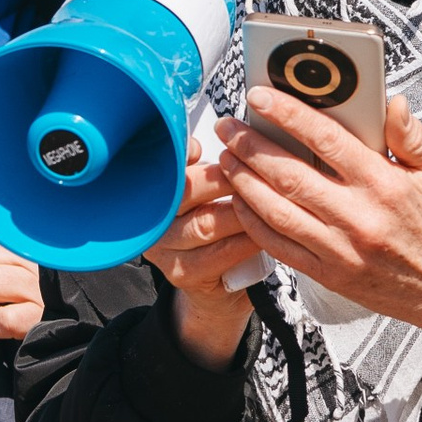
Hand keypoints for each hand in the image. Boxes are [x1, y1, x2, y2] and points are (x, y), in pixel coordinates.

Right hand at [148, 151, 264, 371]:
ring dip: (240, 211)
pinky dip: (245, 240)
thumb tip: (235, 136)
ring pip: (205, 224)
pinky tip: (265, 232)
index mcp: (156, 192)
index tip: (202, 147)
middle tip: (253, 170)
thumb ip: (213, 167)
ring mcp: (165, 250)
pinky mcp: (184, 275)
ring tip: (267, 200)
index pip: (165, 167)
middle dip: (221, 180)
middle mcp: (154, 220)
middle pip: (184, 193)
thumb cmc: (219, 226)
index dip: (182, 156)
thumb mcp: (211, 193)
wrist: (218, 285)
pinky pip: (219, 254)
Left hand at [218, 90, 421, 367]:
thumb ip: (411, 137)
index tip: (260, 97)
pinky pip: (279, 246)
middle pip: (289, 174)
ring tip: (225, 158)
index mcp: (386, 185)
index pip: (326, 139)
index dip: (287, 114)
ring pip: (275, 211)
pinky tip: (240, 201)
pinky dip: (254, 221)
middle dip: (250, 146)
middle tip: (227, 125)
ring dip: (243, 182)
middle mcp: (359, 217)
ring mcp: (340, 249)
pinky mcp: (329, 274)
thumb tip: (391, 102)